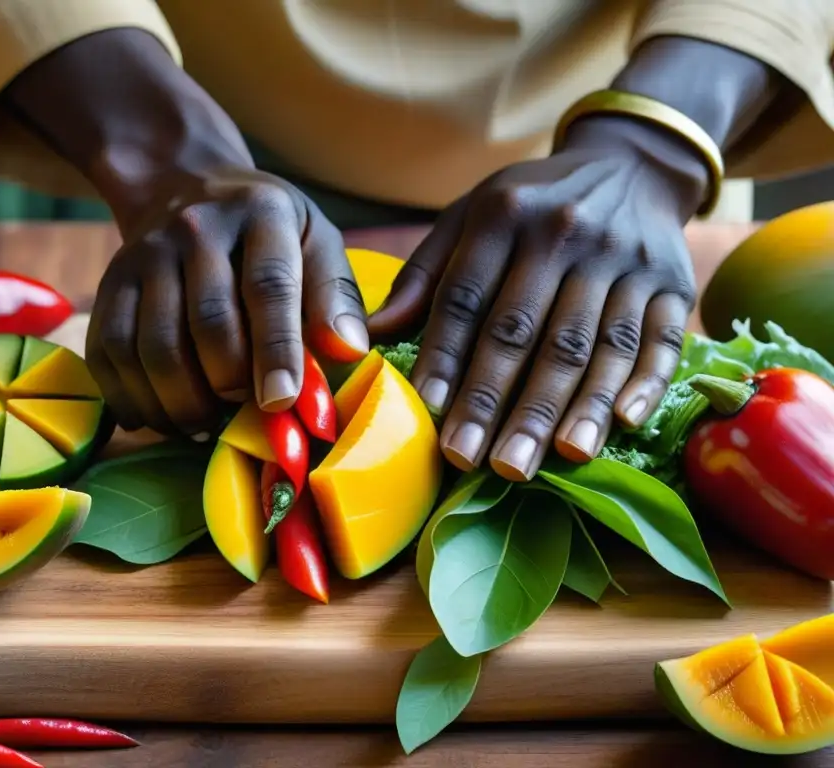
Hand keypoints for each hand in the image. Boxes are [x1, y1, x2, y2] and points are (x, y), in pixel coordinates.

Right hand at [86, 162, 369, 436]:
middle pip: (208, 322)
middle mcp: (196, 227)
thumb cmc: (268, 232)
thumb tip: (350, 350)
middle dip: (229, 384)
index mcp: (261, 212)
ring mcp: (145, 254)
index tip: (282, 400)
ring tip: (205, 426)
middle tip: (246, 414)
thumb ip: (335, 297)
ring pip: (154, 346)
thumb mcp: (316, 242)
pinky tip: (161, 418)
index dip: (276, 350)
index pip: (268, 286)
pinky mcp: (110, 284)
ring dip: (181, 402)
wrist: (186, 187)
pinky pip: (110, 353)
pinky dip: (133, 398)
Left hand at [369, 115, 706, 479]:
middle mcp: (566, 234)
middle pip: (528, 331)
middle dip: (499, 403)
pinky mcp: (674, 283)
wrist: (630, 165)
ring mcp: (626, 260)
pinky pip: (662, 340)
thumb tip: (371, 334)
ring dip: (570, 408)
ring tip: (546, 462)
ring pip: (595, 345)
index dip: (446, 357)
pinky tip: (622, 423)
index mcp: (504, 216)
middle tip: (477, 462)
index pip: (466, 298)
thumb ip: (424, 276)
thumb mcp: (470, 217)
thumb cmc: (532, 206)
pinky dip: (644, 382)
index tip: (429, 413)